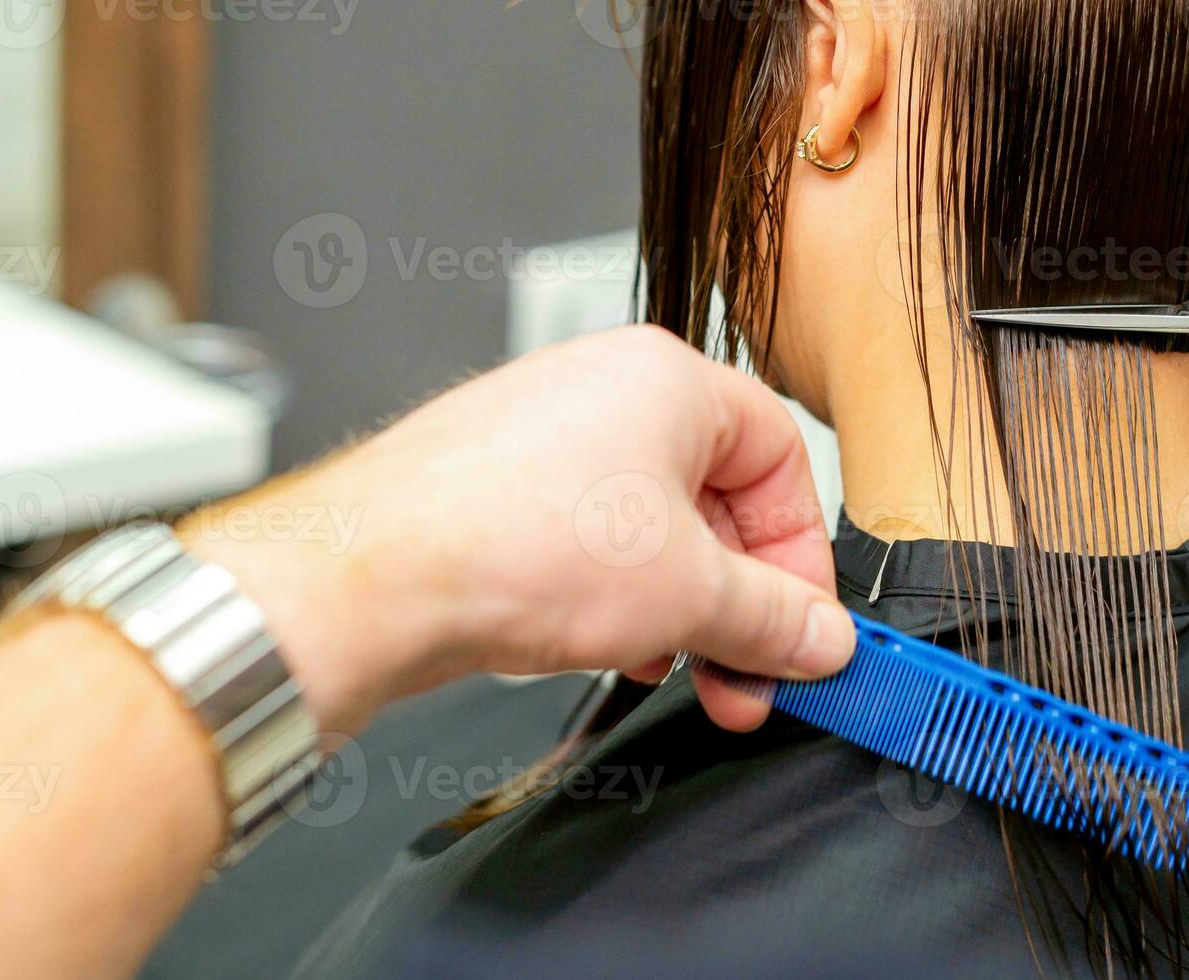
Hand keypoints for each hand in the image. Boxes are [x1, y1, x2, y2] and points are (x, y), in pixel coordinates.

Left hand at [182, 327, 852, 732]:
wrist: (370, 577)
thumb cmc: (509, 543)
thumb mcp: (688, 595)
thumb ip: (774, 619)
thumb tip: (818, 638)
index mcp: (666, 379)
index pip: (780, 458)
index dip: (801, 554)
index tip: (803, 628)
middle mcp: (600, 391)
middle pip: (714, 500)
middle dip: (739, 602)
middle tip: (751, 674)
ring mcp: (539, 438)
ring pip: (648, 531)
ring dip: (677, 612)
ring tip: (682, 673)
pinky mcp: (491, 491)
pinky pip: (583, 546)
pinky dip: (612, 602)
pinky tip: (610, 653)